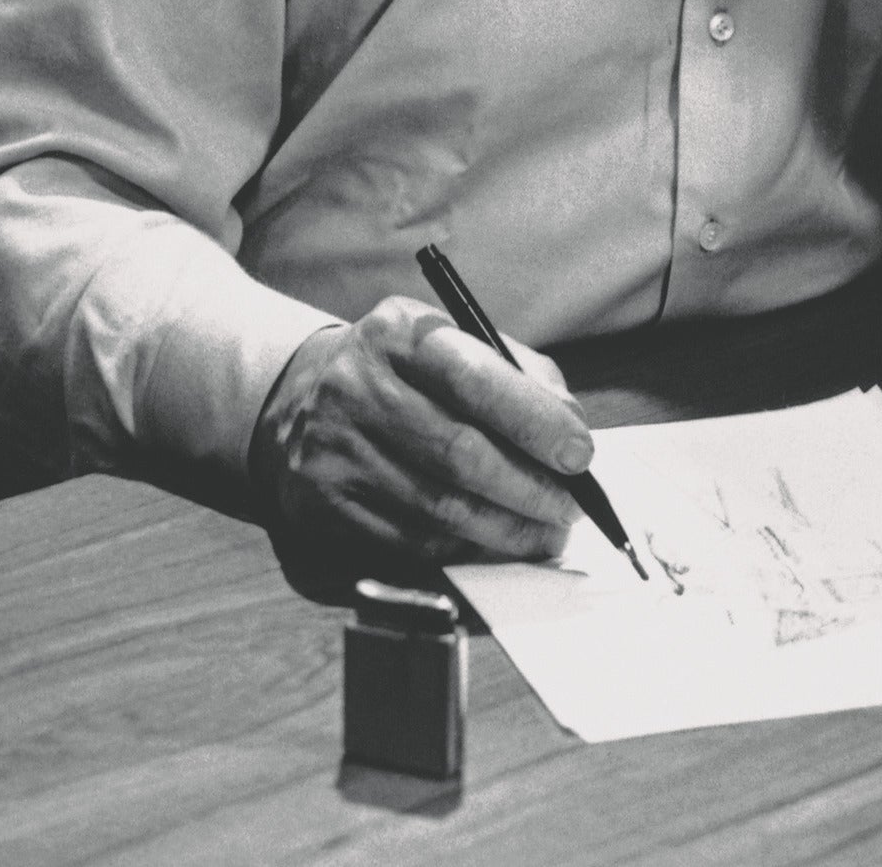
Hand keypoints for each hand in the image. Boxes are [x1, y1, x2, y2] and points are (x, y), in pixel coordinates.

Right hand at [249, 295, 591, 561]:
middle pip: (458, 453)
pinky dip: (464, 547)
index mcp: (397, 333)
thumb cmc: (406, 370)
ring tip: (547, 533)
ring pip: (438, 507)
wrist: (300, 396)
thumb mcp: (451, 342)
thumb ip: (517, 373)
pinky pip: (409, 540)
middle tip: (572, 507)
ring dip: (506, 528)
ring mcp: (333, 449)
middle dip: (529, 487)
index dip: (534, 421)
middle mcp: (356, 387)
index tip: (581, 454)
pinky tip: (496, 542)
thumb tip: (572, 427)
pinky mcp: (323, 504)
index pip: (474, 379)